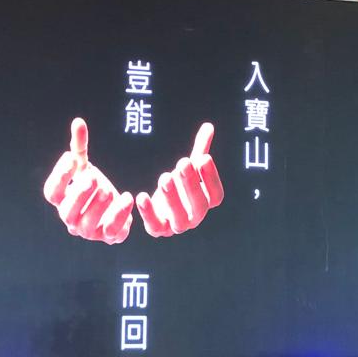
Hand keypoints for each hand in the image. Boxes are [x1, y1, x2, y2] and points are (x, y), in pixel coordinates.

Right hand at [43, 118, 134, 243]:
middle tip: (93, 177)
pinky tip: (128, 197)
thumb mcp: (86, 166)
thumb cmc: (92, 186)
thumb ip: (80, 146)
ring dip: (98, 206)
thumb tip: (78, 122)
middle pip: (67, 211)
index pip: (51, 193)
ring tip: (109, 189)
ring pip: (87, 224)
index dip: (60, 176)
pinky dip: (120, 215)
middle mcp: (71, 218)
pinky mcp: (108, 236)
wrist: (113, 208)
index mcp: (62, 200)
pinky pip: (111, 231)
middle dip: (80, 194)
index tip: (72, 158)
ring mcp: (88, 230)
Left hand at [136, 122, 223, 236]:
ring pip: (180, 219)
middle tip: (183, 163)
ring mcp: (177, 225)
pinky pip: (155, 225)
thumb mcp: (189, 168)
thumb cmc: (180, 187)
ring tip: (164, 176)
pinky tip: (141, 196)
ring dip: (172, 199)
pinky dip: (148, 212)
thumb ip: (199, 149)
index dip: (211, 178)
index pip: (216, 195)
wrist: (161, 210)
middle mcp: (195, 217)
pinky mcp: (158, 230)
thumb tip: (208, 126)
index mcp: (206, 202)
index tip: (203, 157)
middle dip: (191, 184)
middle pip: (199, 206)